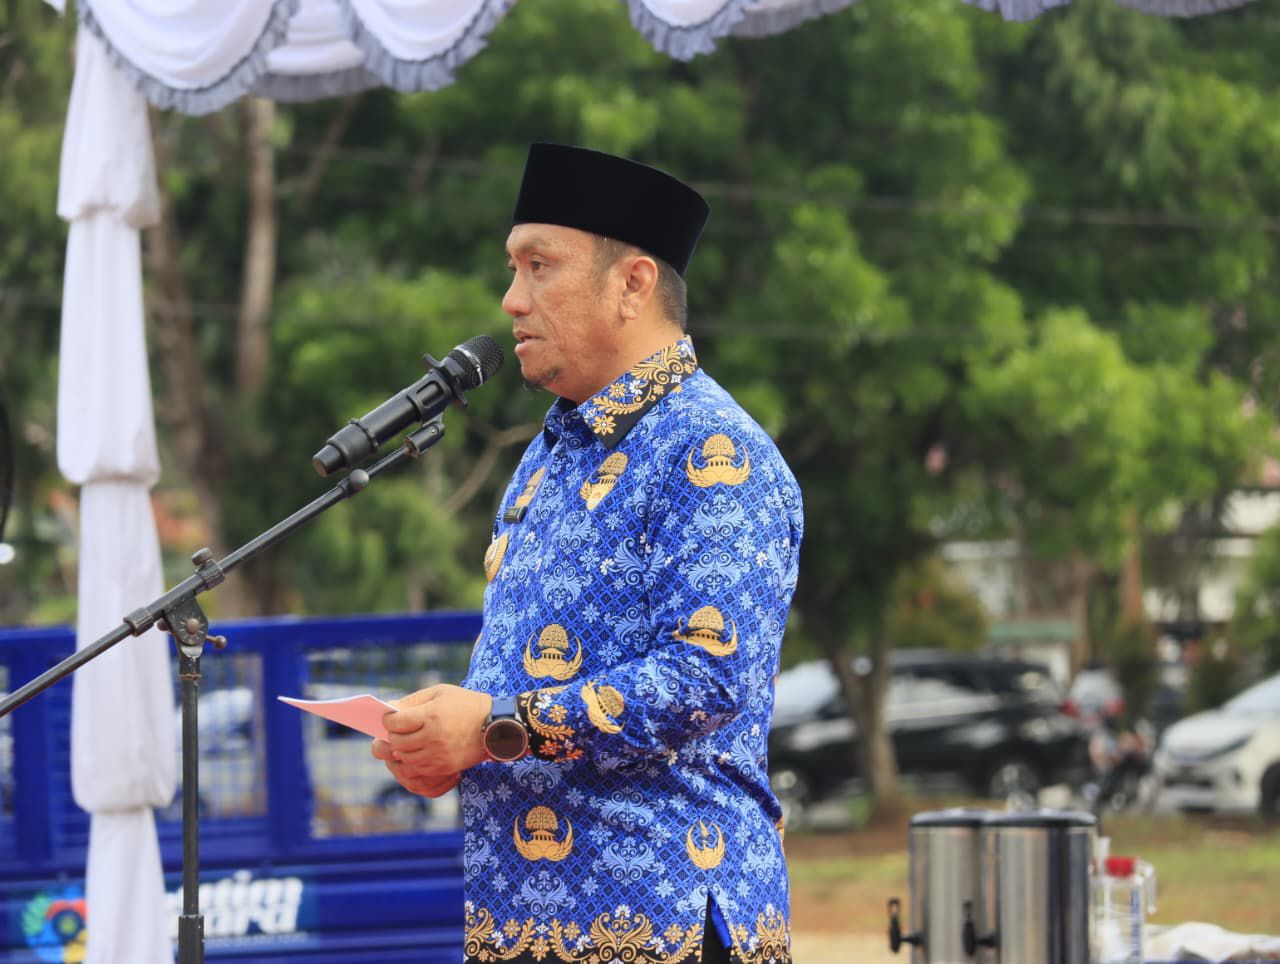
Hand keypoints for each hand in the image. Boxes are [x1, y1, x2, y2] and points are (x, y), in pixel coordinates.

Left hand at [370, 685, 491, 790]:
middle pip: (397, 742)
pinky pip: (418, 769)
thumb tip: (390, 708)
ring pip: (405, 758)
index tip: (389, 717)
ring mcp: (439, 755)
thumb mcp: (441, 693)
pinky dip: (412, 761)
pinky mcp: (445, 767)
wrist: (495, 726)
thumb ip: (414, 700)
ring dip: (400, 750)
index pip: (396, 722)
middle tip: (394, 730)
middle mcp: (433, 737)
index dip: (387, 719)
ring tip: (405, 741)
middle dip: (391, 735)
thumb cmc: (466, 704)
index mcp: (431, 715)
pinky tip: (417, 751)